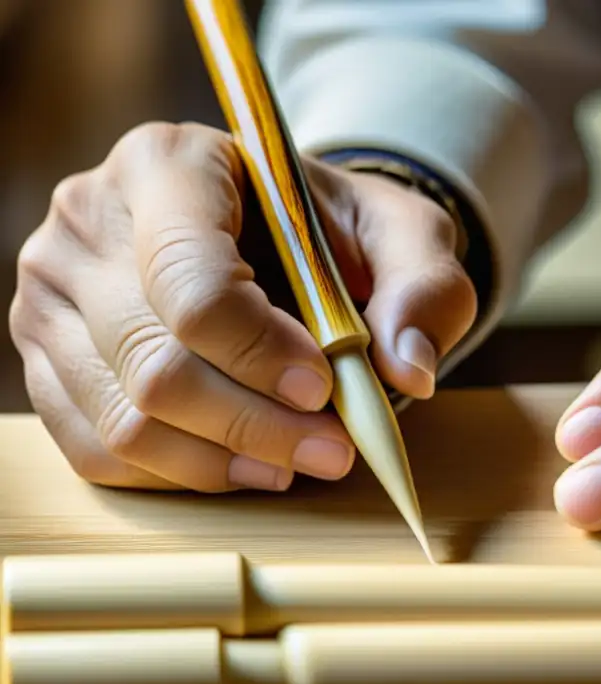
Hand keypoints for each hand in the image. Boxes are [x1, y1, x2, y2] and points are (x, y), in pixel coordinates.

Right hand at [10, 122, 475, 491]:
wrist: (276, 235)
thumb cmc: (333, 230)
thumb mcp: (404, 233)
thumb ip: (424, 286)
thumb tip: (409, 369)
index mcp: (168, 165)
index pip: (192, 281)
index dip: (260, 353)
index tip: (324, 389)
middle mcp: (90, 221)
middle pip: (156, 361)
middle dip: (255, 423)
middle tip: (333, 451)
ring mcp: (55, 293)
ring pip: (123, 416)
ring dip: (220, 459)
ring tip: (295, 462)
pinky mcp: (48, 355)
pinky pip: (96, 447)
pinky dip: (177, 472)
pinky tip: (243, 466)